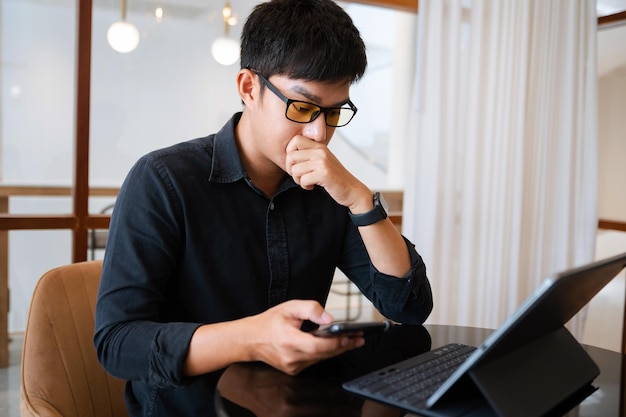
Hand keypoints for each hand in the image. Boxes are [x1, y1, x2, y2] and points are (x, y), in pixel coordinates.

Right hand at [245, 300, 364, 374]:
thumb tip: (329, 318)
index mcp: (288, 340)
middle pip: (323, 354)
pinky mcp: (294, 370)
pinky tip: (335, 346)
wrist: (251, 339)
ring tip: (352, 341)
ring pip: (321, 359)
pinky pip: (314, 362)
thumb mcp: (289, 307)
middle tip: (359, 338)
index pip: (317, 346)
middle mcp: (291, 357)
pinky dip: (325, 353)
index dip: (336, 343)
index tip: (351, 337)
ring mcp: (292, 366)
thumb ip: (311, 309)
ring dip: (337, 350)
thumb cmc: (270, 322)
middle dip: (343, 346)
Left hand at [285, 136, 371, 212]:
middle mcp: (321, 151)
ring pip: (295, 169)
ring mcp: (323, 162)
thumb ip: (309, 155)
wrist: (352, 189)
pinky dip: (305, 186)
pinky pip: (303, 179)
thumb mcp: (322, 160)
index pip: (295, 140)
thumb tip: (288, 155)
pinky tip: (312, 186)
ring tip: (306, 181)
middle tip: (299, 176)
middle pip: (291, 155)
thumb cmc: (335, 177)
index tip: (295, 164)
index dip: (289, 153)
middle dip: (290, 169)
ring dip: (297, 179)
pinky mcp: (324, 174)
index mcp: (319, 146)